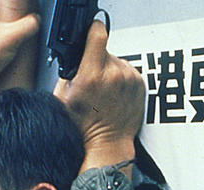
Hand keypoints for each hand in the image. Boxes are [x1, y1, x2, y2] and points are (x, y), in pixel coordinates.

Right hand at [53, 21, 145, 177]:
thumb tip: (75, 57)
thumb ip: (68, 73)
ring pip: (116, 61)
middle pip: (104, 51)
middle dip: (96, 61)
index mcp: (92, 76)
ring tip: (103, 92)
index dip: (92, 29)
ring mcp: (130, 80)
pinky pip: (127, 71)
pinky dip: (120, 79)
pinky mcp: (140, 85)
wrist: (107, 144)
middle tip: (91, 82)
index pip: (97, 35)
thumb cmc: (84, 127)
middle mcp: (114, 75)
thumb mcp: (63, 99)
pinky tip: (113, 95)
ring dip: (109, 71)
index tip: (91, 29)